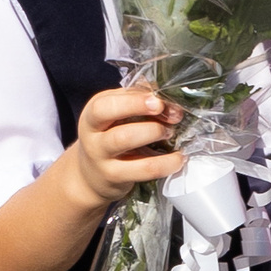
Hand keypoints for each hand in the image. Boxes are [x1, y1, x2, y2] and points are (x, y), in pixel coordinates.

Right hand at [63, 86, 182, 207]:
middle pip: (108, 114)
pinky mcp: (115, 176)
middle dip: (141, 109)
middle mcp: (92, 133)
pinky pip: (143, 169)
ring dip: (153, 131)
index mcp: (93, 113)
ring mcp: (100, 157)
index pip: (107, 101)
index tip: (158, 102)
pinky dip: (165, 162)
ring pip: (123, 138)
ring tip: (170, 133)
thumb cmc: (110, 138)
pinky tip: (178, 158)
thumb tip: (164, 94)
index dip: (134, 100)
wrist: (92, 176)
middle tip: (170, 116)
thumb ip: (137, 102)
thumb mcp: (117, 116)